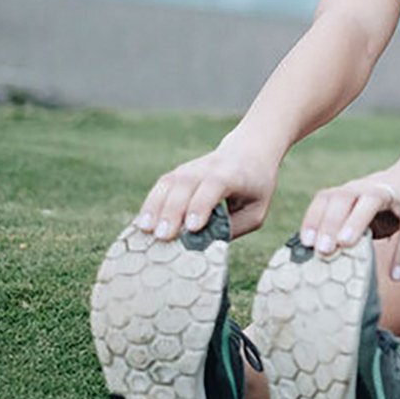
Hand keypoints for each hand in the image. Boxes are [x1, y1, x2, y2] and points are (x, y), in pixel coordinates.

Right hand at [135, 142, 277, 240]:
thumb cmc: (255, 186)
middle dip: (173, 211)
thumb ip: (236, 227)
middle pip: (186, 185)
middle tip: (163, 236)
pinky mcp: (178, 174)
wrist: (249, 151)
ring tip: (145, 230)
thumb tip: (209, 247)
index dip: (202, 204)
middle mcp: (208, 168)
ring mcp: (190, 168)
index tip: (193, 227)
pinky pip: (161, 187)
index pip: (214, 185)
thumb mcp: (257, 209)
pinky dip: (150, 204)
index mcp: (232, 175)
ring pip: (169, 184)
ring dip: (155, 207)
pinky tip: (142, 223)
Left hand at [299, 133, 399, 280]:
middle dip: (329, 221)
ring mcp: (396, 193)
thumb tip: (327, 261)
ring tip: (345, 245)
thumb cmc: (392, 201)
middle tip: (320, 249)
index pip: (327, 197)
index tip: (305, 243)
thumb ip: (352, 228)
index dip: (313, 218)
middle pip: (344, 196)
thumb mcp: (369, 211)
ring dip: (356, 221)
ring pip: (372, 200)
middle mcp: (370, 187)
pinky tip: (396, 275)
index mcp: (354, 190)